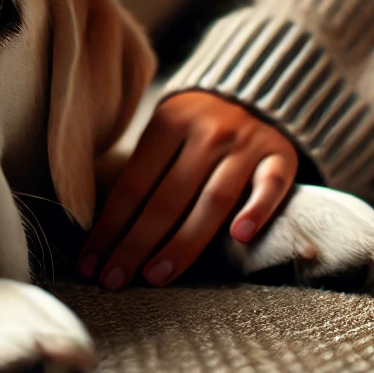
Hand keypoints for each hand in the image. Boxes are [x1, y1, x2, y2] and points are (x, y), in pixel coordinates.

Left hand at [78, 91, 297, 289]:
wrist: (253, 92)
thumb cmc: (195, 126)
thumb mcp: (164, 132)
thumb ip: (144, 173)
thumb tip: (106, 234)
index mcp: (169, 122)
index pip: (133, 184)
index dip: (110, 226)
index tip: (92, 263)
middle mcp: (207, 132)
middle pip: (167, 198)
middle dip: (136, 244)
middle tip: (114, 280)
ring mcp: (245, 143)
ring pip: (213, 200)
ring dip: (183, 242)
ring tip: (157, 275)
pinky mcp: (281, 155)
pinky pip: (270, 185)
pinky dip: (256, 210)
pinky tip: (239, 237)